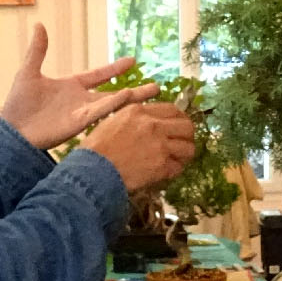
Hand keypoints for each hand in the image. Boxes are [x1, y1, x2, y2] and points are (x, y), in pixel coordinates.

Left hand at [0, 25, 160, 149]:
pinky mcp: (79, 123)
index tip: (133, 60)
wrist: (12, 130)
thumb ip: (38, 50)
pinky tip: (127, 96)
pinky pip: (100, 112)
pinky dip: (113, 104)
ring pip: (112, 103)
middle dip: (135, 90)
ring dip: (131, 97)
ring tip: (151, 91)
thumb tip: (39, 25)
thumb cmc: (18, 104)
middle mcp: (81, 100)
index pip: (98, 75)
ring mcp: (82, 112)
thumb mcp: (29, 71)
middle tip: (156, 86)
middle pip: (114, 92)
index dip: (115, 68)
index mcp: (71, 86)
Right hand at [81, 100, 195, 194]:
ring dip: (185, 154)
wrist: (93, 169)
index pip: (172, 109)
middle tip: (183, 142)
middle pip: (186, 126)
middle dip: (188, 135)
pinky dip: (175, 170)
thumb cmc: (96, 147)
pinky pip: (178, 167)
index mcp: (139, 111)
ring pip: (188, 148)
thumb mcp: (112, 121)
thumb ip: (133, 118)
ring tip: (179, 159)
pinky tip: (168, 171)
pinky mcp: (161, 166)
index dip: (179, 118)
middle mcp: (153, 125)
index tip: (179, 126)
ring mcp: (160, 146)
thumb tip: (147, 121)